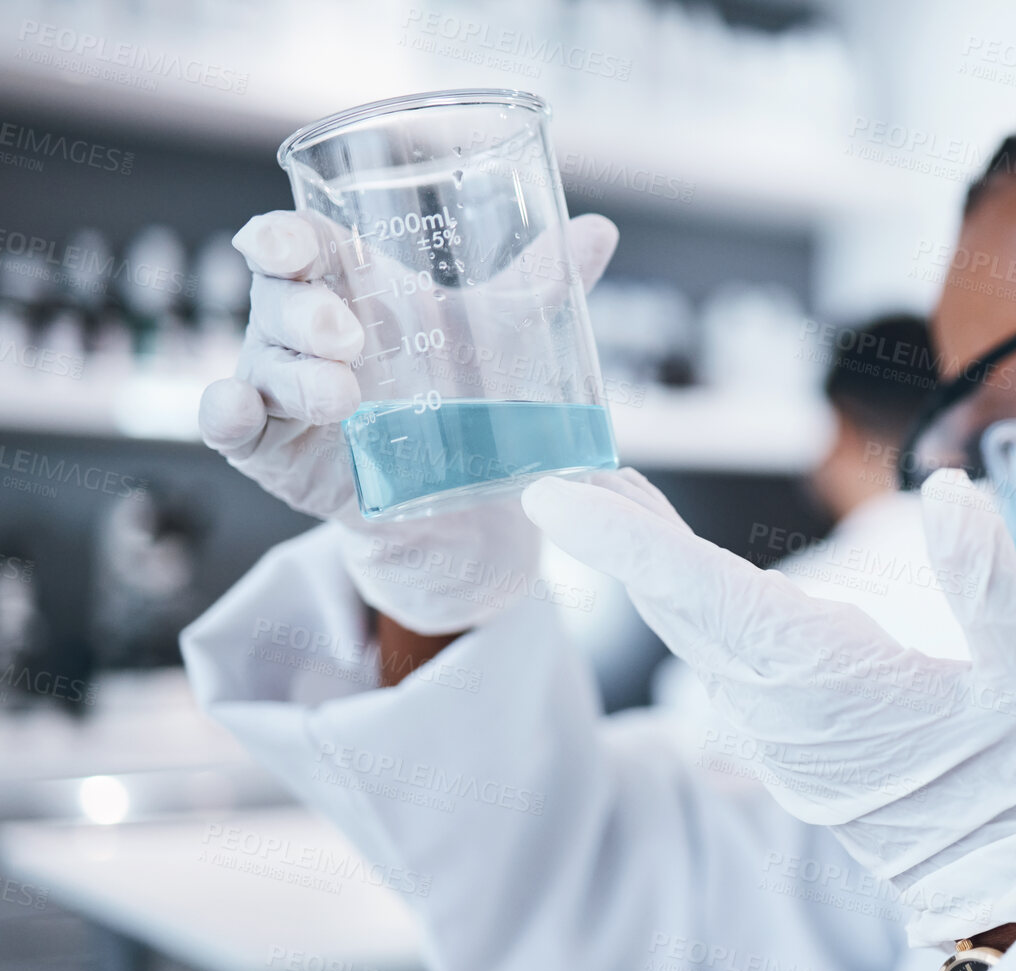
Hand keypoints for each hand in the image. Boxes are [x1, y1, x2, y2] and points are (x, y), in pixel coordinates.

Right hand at [199, 210, 619, 634]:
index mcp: (347, 286)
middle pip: (274, 298)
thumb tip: (599, 232)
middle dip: (303, 313)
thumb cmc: (470, 394)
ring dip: (291, 376)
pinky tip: (237, 409)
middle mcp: (301, 331)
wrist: (471, 502)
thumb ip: (546, 286)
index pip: (298, 244)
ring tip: (344, 396)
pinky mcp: (273, 452)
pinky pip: (228, 425)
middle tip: (350, 337)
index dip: (283, 237)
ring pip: (257, 364)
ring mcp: (282, 390)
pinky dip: (224, 414)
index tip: (291, 243)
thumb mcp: (509, 338)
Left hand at [522, 467, 1015, 945]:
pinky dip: (688, 605)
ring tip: (615, 492)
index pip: (703, 592)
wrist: (1005, 879)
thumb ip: (986, 576)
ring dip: (649, 565)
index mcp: (825, 677)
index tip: (553, 496)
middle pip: (674, 605)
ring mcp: (773, 733)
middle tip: (570, 462)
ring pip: (689, 634)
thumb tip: (949, 492)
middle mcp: (778, 707)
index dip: (624, 539)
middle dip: (617, 532)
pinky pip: (717, 662)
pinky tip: (690, 575)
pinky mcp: (784, 745)